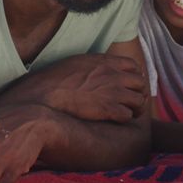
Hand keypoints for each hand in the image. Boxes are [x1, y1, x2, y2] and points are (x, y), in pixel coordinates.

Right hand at [11, 54, 147, 121]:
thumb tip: (95, 68)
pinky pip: (128, 115)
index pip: (133, 66)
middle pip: (140, 82)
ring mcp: (112, 92)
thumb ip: (91, 64)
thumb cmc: (52, 80)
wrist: (43, 95)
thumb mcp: (75, 63)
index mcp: (104, 61)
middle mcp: (112, 75)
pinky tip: (115, 120)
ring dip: (135, 108)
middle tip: (131, 102)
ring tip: (128, 113)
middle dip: (138, 93)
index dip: (133, 76)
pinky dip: (124, 119)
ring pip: (139, 100)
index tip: (127, 85)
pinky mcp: (108, 109)